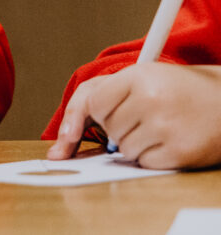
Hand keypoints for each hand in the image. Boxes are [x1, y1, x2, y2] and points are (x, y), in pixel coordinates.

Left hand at [47, 63, 220, 168]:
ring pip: (123, 150)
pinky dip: (152, 157)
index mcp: (138, 75)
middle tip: (146, 114)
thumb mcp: (138, 77)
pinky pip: (144, 163)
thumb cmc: (176, 89)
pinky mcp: (180, 152)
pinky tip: (169, 140)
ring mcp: (166, 127)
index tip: (110, 113)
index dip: (99, 112)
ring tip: (160, 125)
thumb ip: (94, 98)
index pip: (93, 105)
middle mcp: (151, 100)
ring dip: (136, 143)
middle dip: (120, 127)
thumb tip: (60, 147)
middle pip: (108, 129)